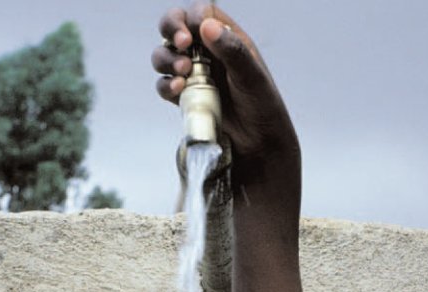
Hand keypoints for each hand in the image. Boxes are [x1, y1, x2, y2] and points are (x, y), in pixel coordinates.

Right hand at [152, 3, 299, 171]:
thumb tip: (208, 26)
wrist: (259, 143)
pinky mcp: (185, 95)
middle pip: (175, 27)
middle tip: (182, 43)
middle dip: (171, 30)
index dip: (191, 18)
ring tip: (183, 72)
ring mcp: (193, 73)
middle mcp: (207, 51)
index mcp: (226, 37)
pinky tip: (178, 89)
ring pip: (165, 55)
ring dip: (167, 59)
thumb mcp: (251, 76)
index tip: (193, 35)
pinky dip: (166, 85)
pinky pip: (165, 85)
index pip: (200, 12)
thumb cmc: (262, 105)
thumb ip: (232, 50)